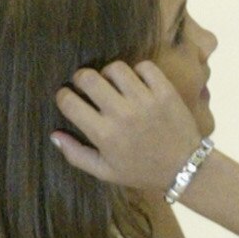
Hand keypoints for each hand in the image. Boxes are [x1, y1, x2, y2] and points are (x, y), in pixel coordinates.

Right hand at [53, 61, 208, 192]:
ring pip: (115, 68)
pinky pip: (144, 66)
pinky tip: (136, 83)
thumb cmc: (140, 171)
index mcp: (104, 134)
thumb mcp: (104, 171)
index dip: (63, 96)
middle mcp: (122, 113)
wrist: (184, 167)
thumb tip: (54, 134)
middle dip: (81, 78)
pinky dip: (137, 71)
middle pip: (88, 77)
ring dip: (109, 73)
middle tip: (86, 86)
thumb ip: (76, 154)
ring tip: (112, 84)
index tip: (68, 98)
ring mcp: (145, 100)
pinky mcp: (165, 91)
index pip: (69, 102)